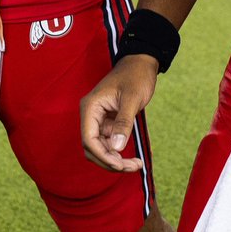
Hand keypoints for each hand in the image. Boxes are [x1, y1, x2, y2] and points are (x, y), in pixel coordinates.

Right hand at [81, 55, 158, 171]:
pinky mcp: (108, 123)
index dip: (102, 155)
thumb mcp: (132, 99)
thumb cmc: (136, 76)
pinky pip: (109, 143)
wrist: (142, 63)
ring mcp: (99, 120)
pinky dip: (118, 153)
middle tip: (131, 167)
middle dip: (109, 161)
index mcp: (90, 107)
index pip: (89, 139)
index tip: (120, 165)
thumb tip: (117, 148)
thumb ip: (124, 123)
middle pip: (92, 148)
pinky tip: (132, 159)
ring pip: (100, 148)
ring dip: (115, 160)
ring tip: (135, 165)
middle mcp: (91, 115)